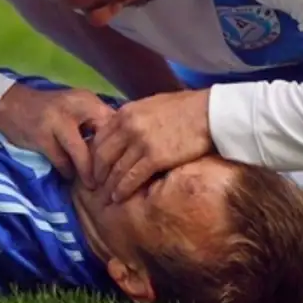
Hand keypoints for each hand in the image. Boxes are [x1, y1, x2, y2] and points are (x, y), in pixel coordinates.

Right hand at [0, 84, 114, 186]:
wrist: (10, 104)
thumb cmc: (49, 111)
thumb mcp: (75, 110)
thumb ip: (95, 124)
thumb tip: (122, 148)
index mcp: (88, 101)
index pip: (115, 125)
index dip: (121, 148)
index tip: (123, 166)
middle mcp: (76, 107)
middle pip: (102, 140)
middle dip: (106, 164)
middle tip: (110, 181)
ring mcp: (58, 121)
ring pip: (82, 154)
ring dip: (87, 173)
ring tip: (93, 185)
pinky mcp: (42, 136)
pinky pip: (62, 161)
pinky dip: (67, 171)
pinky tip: (69, 176)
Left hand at [91, 89, 213, 201]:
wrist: (209, 113)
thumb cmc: (184, 108)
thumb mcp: (151, 105)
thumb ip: (133, 118)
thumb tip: (122, 131)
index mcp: (126, 112)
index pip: (100, 137)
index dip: (93, 155)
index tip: (93, 166)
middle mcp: (128, 127)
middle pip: (102, 155)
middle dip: (96, 173)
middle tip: (94, 185)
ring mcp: (140, 142)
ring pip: (115, 169)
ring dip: (108, 185)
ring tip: (105, 196)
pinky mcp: (155, 158)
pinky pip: (131, 178)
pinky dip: (122, 189)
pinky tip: (119, 197)